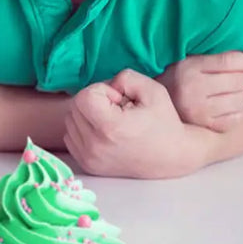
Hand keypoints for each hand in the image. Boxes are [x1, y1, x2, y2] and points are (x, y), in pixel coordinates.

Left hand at [64, 70, 195, 178]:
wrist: (172, 157)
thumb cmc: (164, 122)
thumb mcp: (152, 90)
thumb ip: (125, 78)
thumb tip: (107, 86)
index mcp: (111, 128)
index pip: (84, 96)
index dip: (102, 90)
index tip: (120, 100)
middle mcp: (96, 146)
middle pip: (75, 106)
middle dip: (94, 101)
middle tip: (117, 109)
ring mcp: (90, 158)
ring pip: (70, 121)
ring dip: (87, 114)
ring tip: (112, 120)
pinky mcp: (88, 165)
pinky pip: (70, 136)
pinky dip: (83, 129)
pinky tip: (103, 132)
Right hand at [157, 51, 242, 131]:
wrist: (151, 106)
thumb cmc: (176, 80)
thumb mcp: (188, 62)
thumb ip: (216, 58)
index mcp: (188, 68)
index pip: (230, 61)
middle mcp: (192, 89)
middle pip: (240, 80)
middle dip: (242, 79)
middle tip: (232, 80)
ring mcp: (198, 110)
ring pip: (241, 99)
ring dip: (240, 95)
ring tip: (227, 94)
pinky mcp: (204, 126)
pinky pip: (236, 118)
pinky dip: (236, 112)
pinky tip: (225, 108)